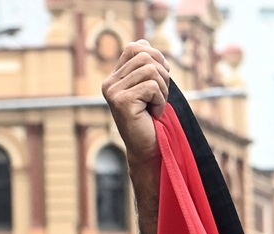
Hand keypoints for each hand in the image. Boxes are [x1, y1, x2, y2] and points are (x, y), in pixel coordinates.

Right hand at [102, 40, 169, 168]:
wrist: (149, 151)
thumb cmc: (153, 122)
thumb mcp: (151, 91)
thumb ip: (147, 68)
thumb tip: (145, 42)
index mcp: (114, 77)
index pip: (135, 47)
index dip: (156, 56)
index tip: (163, 77)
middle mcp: (109, 82)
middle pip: (145, 56)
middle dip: (163, 76)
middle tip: (161, 97)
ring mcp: (113, 91)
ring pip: (151, 71)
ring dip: (163, 91)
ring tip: (156, 107)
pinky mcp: (122, 101)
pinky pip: (152, 87)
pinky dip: (161, 101)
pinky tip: (154, 114)